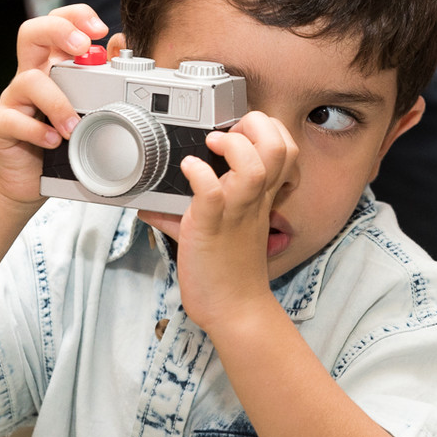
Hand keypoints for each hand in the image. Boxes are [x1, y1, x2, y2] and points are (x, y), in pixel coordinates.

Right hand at [0, 3, 106, 203]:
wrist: (29, 178)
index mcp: (53, 65)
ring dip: (57, 101)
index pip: (58, 24)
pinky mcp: (0, 126)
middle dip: (59, 31)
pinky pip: (12, 120)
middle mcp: (31, 75)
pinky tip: (54, 140)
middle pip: (31, 33)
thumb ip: (103, 76)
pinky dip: (37, 131)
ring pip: (28, 80)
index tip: (100, 28)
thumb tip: (120, 43)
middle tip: (83, 47)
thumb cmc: (61, 139)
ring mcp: (14, 100)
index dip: (76, 16)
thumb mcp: (86, 107)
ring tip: (75, 125)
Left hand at [140, 111, 298, 331]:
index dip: (269, 129)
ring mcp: (234, 213)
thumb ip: (188, 212)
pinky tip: (188, 169)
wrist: (235, 311)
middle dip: (258, 125)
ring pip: (254, 167)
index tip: (241, 132)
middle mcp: (253, 200)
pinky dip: (199, 174)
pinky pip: (211, 193)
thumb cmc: (228, 272)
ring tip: (211, 144)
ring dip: (233, 146)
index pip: (286, 148)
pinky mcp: (210, 228)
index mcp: (261, 196)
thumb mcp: (220, 231)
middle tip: (230, 132)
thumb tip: (151, 203)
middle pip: (281, 147)